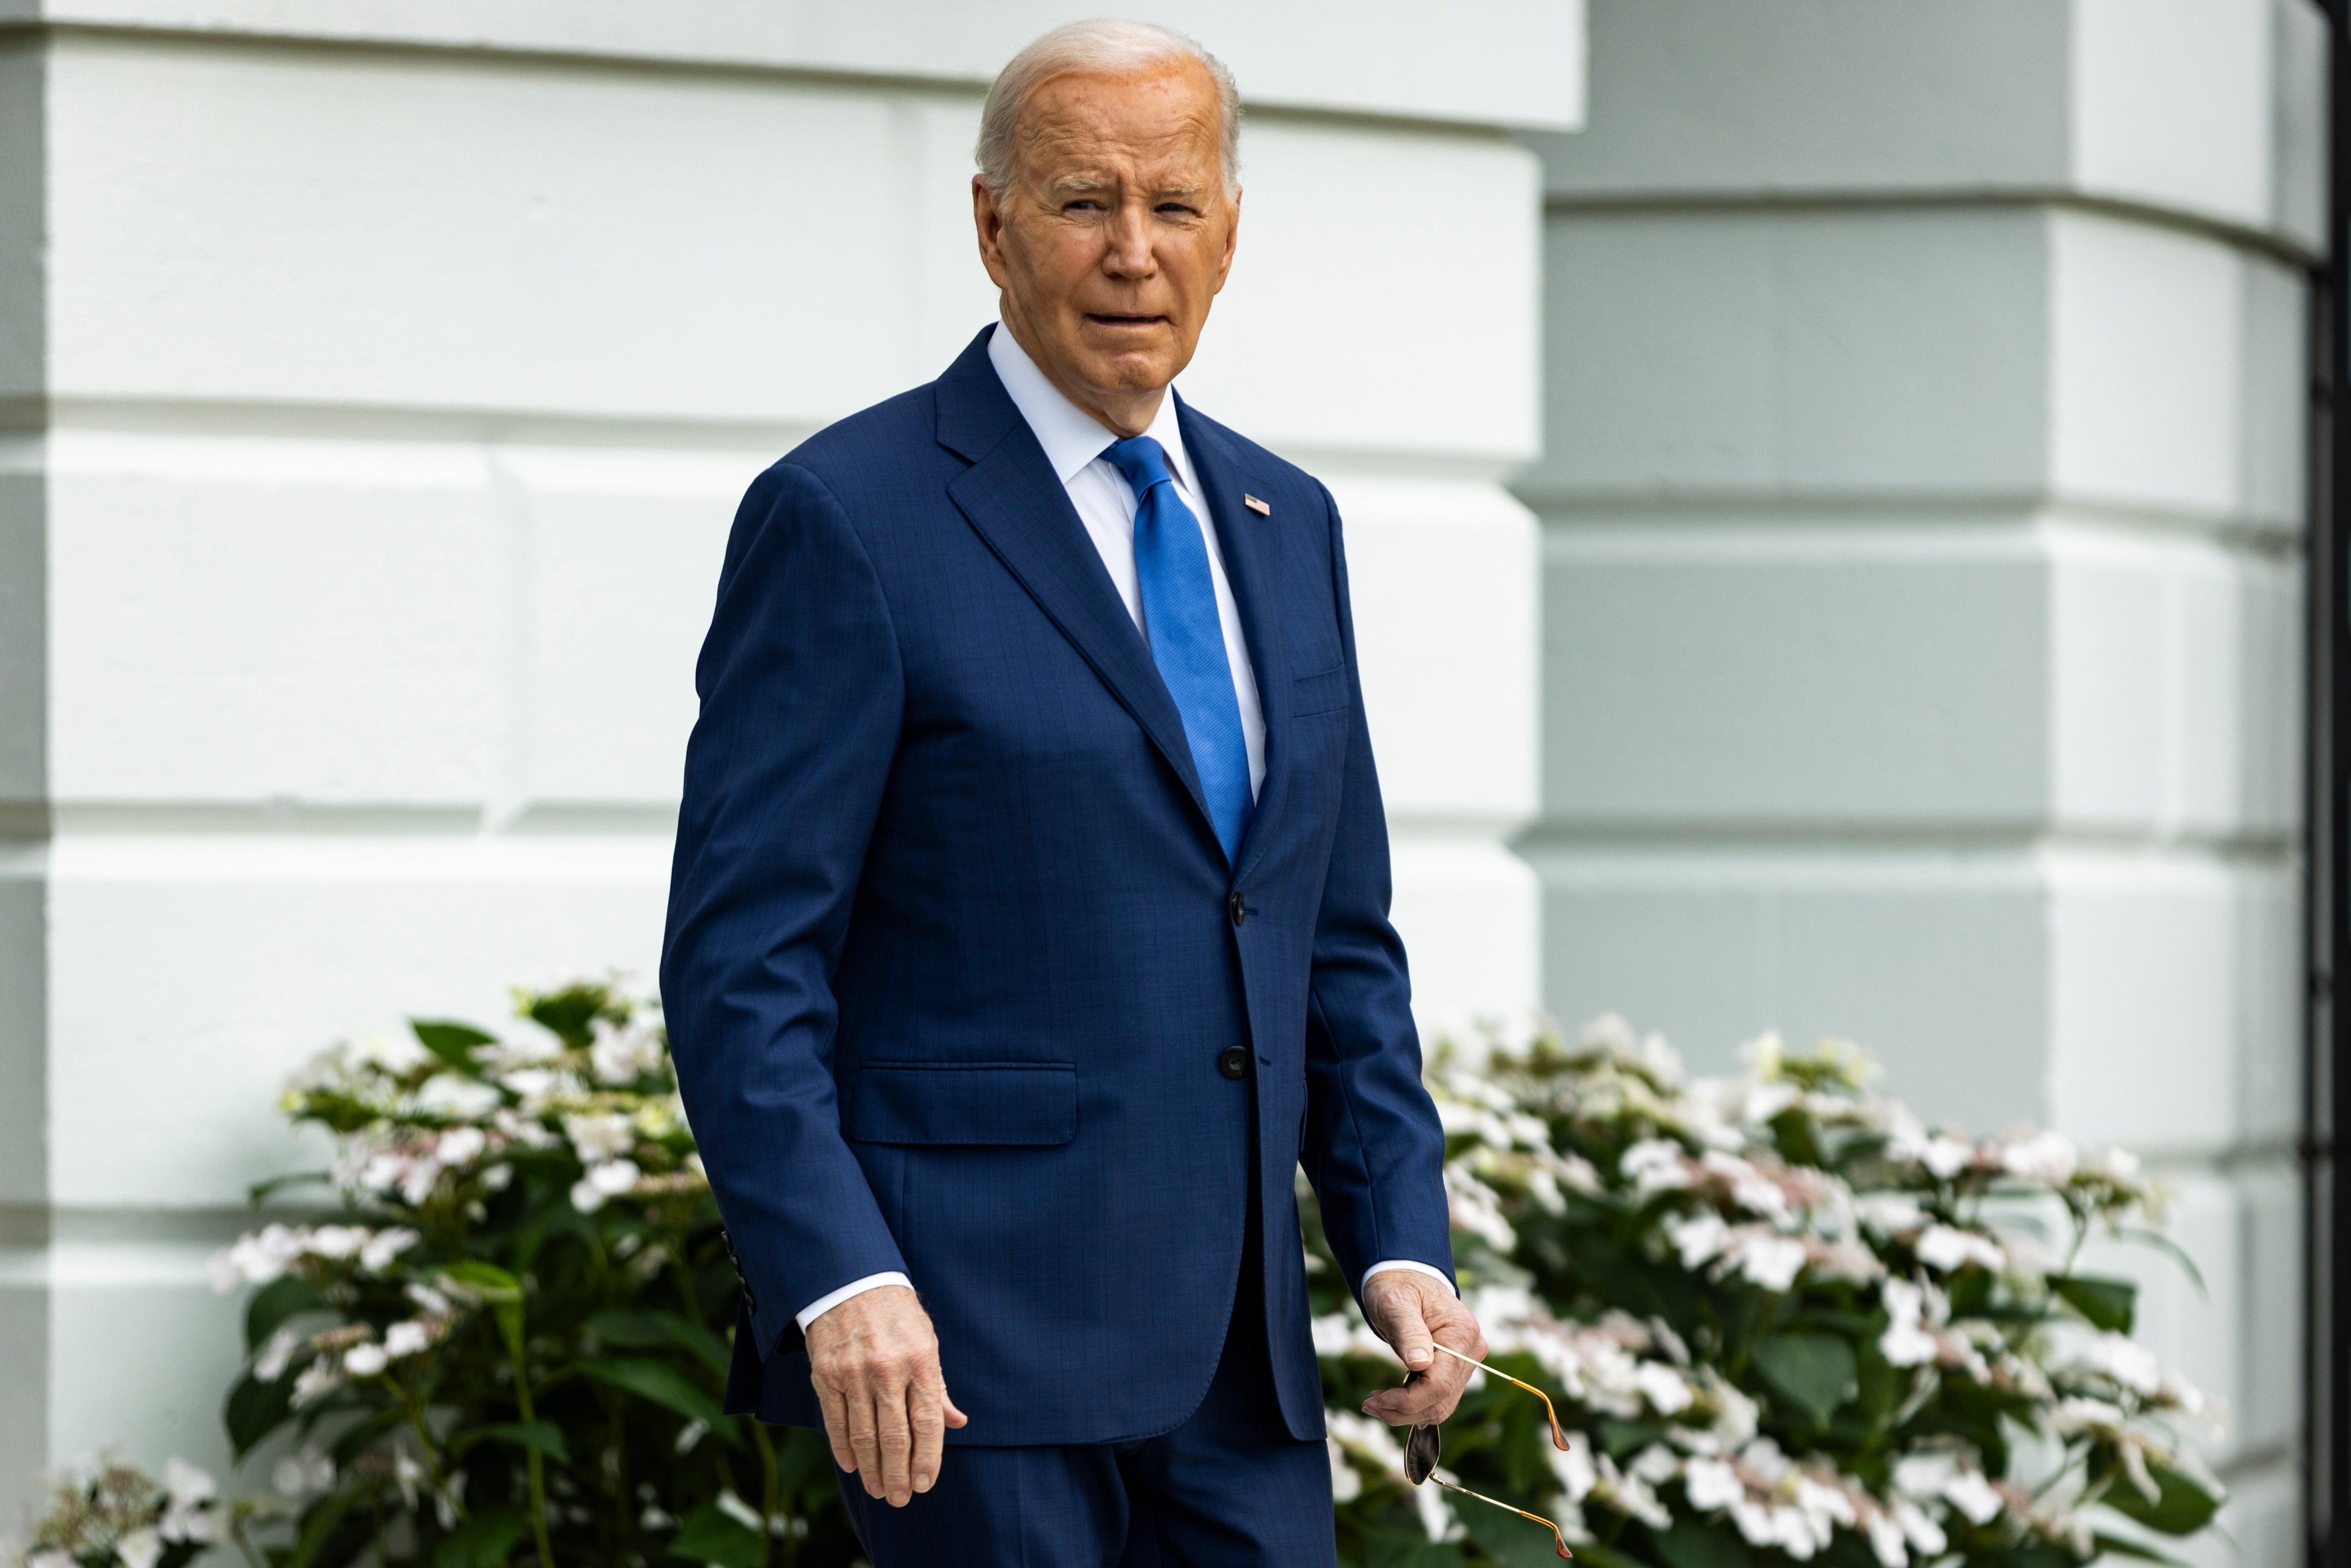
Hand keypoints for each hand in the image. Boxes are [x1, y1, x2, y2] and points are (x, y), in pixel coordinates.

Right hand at [805, 1284, 967, 1505]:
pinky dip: (843, 1448)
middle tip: (901, 1499)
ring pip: (863, 1436)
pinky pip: (835, 1421)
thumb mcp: (927, 1341)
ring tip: (879, 1491)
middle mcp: (888, 1369)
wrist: (851, 1280)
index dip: (928, 1459)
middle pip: (894, 1436)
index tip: (926, 1485)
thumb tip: (958, 1423)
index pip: (927, 1422)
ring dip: (871, 1470)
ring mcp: (854, 1373)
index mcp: (921, 1360)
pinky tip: (852, 1466)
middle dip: (899, 1474)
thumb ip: (938, 1386)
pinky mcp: (826, 1374)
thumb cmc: (896, 1314)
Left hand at [1359, 1269, 1485, 1426]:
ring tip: (1374, 1403)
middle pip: (1441, 1401)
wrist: (1405, 1280)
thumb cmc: (1397, 1287)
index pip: (1440, 1384)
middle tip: (1369, 1404)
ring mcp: (1465, 1363)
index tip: (1377, 1399)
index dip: (1408, 1400)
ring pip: (1440, 1407)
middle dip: (1403, 1411)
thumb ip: (1409, 1331)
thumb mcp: (1396, 1303)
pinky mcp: (1454, 1371)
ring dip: (1406, 1413)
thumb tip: (1420, 1364)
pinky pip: (1437, 1399)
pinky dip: (1413, 1406)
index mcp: (1462, 1333)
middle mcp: (1471, 1352)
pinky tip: (1388, 1400)